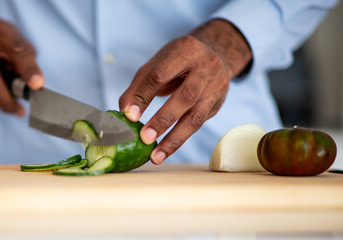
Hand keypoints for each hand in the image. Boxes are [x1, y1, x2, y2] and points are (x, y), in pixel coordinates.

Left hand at [119, 19, 251, 163]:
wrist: (214, 54)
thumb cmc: (176, 62)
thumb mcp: (156, 65)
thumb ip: (138, 87)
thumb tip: (124, 113)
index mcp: (186, 49)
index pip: (161, 75)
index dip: (144, 96)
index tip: (130, 116)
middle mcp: (206, 66)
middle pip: (185, 96)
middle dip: (163, 120)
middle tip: (145, 138)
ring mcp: (216, 85)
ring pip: (196, 116)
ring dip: (174, 138)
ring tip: (155, 156)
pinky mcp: (218, 102)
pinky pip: (199, 124)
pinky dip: (180, 139)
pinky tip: (165, 150)